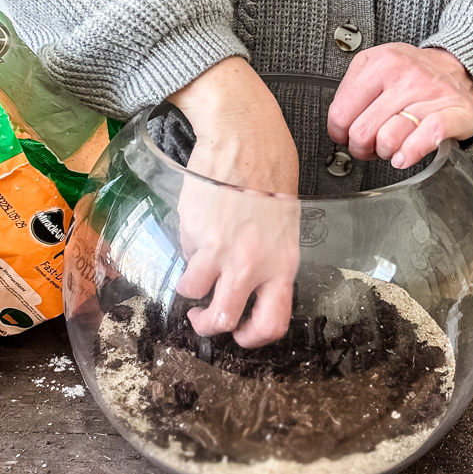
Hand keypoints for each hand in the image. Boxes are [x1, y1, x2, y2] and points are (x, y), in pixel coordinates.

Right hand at [167, 57, 300, 347]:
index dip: (253, 338)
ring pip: (195, 292)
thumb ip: (272, 255)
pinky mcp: (195, 232)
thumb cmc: (271, 168)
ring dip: (191, 287)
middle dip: (208, 324)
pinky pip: (185, 257)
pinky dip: (187, 253)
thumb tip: (256, 278)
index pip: (273, 322)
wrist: (244, 135)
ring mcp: (221, 250)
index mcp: (283, 262)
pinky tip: (197, 233)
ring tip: (195, 273)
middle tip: (203, 318)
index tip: (242, 334)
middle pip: (224, 319)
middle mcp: (253, 263)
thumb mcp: (286, 221)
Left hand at [327, 44, 472, 168]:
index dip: (340, 133)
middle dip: (362, 148)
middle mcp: (406, 76)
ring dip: (386, 152)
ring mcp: (430, 95)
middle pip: (362, 133)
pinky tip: (406, 155)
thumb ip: (352, 91)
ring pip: (388, 141)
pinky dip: (410, 154)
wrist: (462, 70)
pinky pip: (423, 140)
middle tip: (370, 144)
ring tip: (391, 145)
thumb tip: (338, 125)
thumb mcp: (376, 65)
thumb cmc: (414, 74)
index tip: (346, 135)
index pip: (341, 113)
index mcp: (381, 62)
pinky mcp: (455, 113)